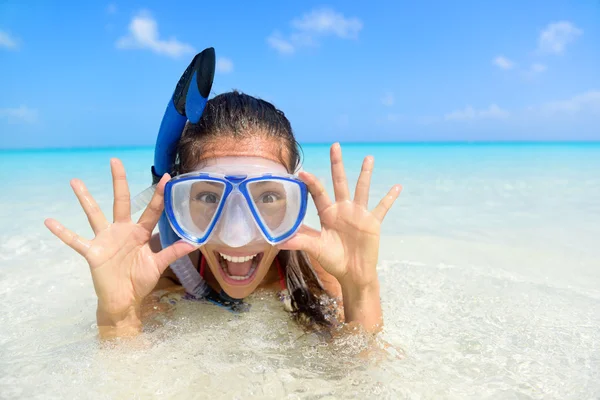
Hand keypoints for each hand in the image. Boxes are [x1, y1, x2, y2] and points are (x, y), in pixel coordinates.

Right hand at [44, 159, 195, 331]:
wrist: (124, 301)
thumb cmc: (141, 281)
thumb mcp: (158, 265)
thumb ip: (173, 252)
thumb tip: (195, 243)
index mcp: (140, 233)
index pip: (151, 210)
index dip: (159, 194)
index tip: (166, 176)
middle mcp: (122, 231)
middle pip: (120, 201)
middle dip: (119, 181)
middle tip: (115, 161)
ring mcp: (106, 240)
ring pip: (94, 214)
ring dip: (85, 199)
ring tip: (75, 181)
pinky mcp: (92, 252)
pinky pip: (75, 241)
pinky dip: (62, 232)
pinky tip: (49, 221)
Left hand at [278, 143, 401, 290]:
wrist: (353, 273)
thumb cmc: (333, 260)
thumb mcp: (316, 248)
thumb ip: (300, 241)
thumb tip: (279, 241)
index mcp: (327, 213)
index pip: (318, 193)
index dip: (311, 183)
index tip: (302, 172)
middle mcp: (342, 209)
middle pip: (339, 182)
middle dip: (337, 164)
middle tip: (335, 146)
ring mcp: (358, 214)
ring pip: (362, 189)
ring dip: (365, 174)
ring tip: (368, 158)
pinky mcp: (372, 222)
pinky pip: (382, 208)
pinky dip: (390, 198)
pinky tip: (397, 186)